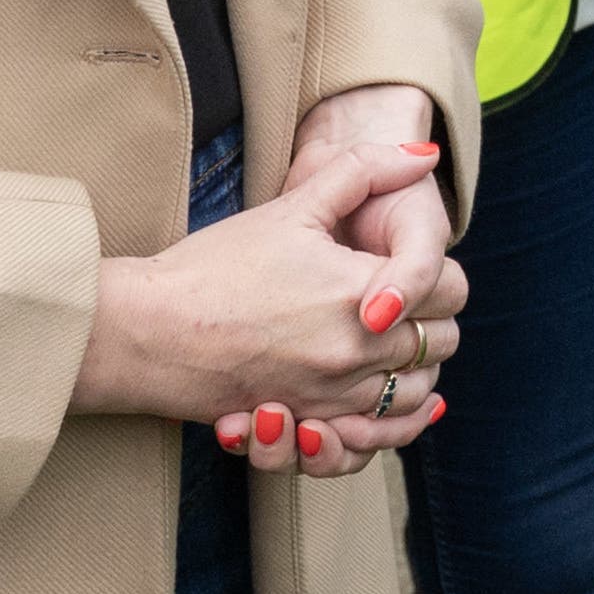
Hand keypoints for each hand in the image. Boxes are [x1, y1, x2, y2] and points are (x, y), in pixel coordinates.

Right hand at [77, 137, 462, 472]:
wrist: (144, 331)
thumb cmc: (213, 266)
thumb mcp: (292, 205)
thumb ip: (362, 171)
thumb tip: (423, 154)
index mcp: (360, 291)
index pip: (449, 288)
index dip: (441, 273)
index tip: (416, 265)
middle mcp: (354, 351)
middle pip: (440, 341)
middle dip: (434, 319)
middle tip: (412, 301)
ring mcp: (331, 396)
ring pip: (414, 393)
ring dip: (417, 371)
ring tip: (404, 346)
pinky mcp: (305, 423)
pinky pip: (374, 439)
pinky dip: (391, 424)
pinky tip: (394, 404)